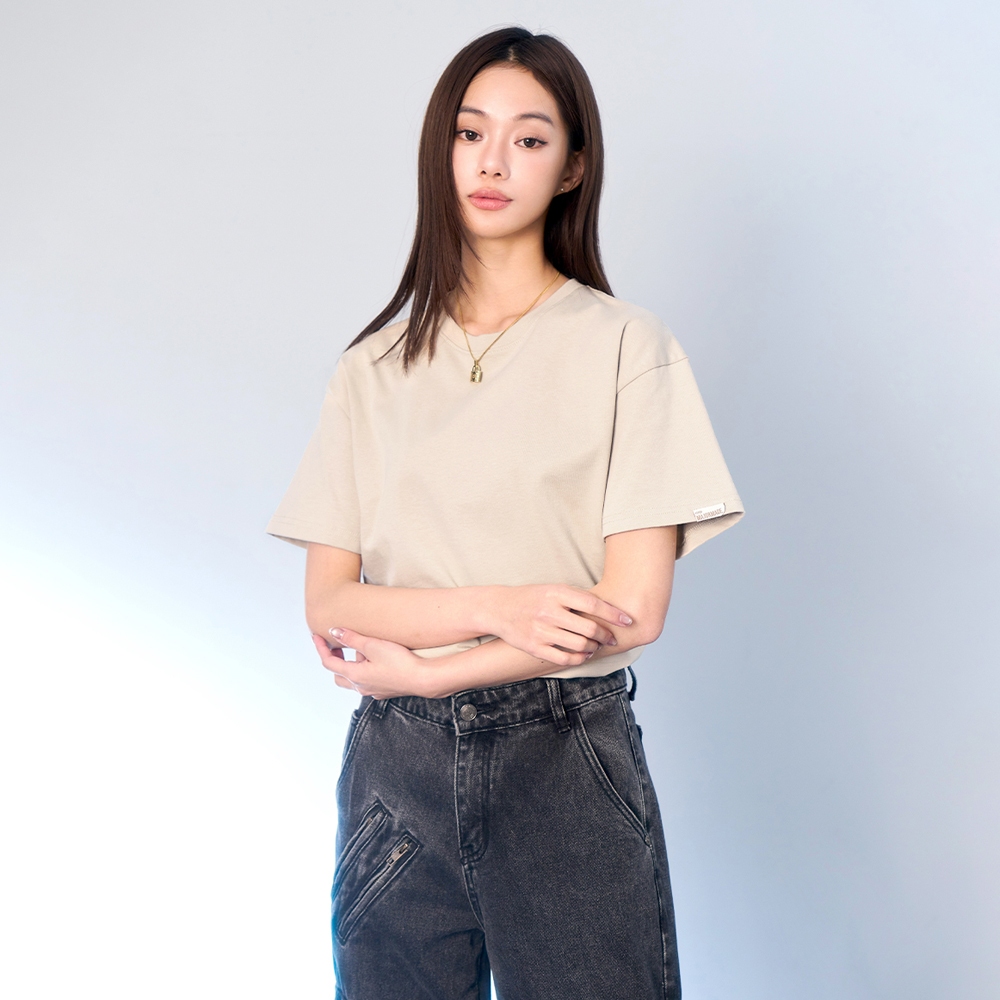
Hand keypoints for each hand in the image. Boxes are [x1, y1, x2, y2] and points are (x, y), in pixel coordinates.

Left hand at [312, 628, 430, 698]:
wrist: (423, 679)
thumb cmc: (400, 662)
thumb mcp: (372, 645)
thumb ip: (351, 638)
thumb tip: (334, 632)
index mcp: (354, 675)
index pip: (329, 662)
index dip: (321, 648)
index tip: (316, 636)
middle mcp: (361, 686)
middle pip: (338, 675)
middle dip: (334, 660)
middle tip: (337, 646)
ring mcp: (373, 690)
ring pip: (353, 678)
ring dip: (352, 664)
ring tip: (362, 648)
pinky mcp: (384, 690)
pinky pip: (367, 680)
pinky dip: (364, 669)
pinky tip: (377, 659)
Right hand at [489, 585, 632, 664]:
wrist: (500, 608)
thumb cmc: (533, 597)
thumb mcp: (553, 589)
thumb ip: (577, 598)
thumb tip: (608, 609)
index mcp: (556, 593)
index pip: (593, 605)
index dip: (613, 614)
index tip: (628, 621)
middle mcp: (548, 612)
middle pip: (589, 629)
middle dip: (606, 636)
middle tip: (613, 638)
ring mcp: (541, 631)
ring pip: (580, 646)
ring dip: (594, 648)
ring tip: (598, 646)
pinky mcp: (535, 648)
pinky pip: (564, 658)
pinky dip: (580, 658)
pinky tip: (585, 655)